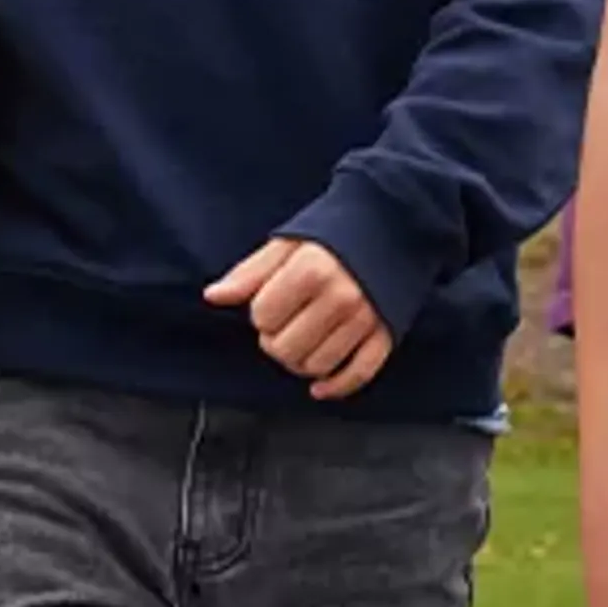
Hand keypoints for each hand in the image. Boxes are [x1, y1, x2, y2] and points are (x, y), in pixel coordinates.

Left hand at [206, 238, 391, 399]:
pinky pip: (359, 374)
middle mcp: (341, 297)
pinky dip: (336, 386)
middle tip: (285, 323)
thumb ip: (250, 272)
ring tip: (303, 340)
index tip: (272, 301)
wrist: (393, 220)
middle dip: (276, 341)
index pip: (263, 317)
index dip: (261, 313)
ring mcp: (366, 318)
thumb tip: (213, 296)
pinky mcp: (387, 332)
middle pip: (286, 348)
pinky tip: (320, 387)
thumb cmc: (336, 229)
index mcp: (312, 270)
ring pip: (317, 365)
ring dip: (301, 361)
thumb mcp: (289, 242)